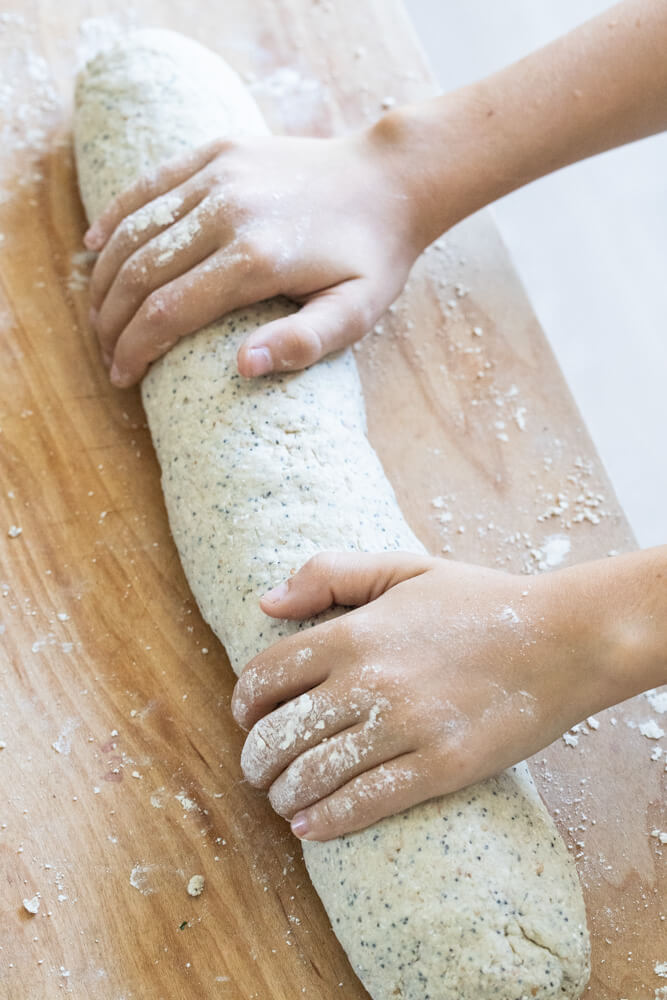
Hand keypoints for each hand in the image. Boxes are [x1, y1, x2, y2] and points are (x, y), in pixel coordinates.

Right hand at [84, 121, 429, 387]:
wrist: (390, 180)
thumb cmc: (373, 257)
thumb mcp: (356, 313)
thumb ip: (303, 344)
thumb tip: (242, 368)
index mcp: (257, 258)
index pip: (169, 311)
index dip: (136, 348)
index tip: (123, 375)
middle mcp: (229, 211)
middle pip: (141, 272)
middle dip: (112, 320)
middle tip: (107, 353)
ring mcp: (219, 175)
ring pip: (136, 227)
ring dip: (105, 275)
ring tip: (98, 313)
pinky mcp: (218, 151)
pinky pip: (150, 183)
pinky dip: (116, 215)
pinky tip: (96, 243)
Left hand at [230, 551, 609, 841]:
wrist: (562, 639)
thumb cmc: (479, 601)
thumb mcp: (403, 568)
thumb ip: (330, 574)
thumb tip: (265, 602)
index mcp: (354, 632)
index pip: (267, 675)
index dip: (244, 703)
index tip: (246, 718)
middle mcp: (370, 681)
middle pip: (280, 733)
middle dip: (256, 760)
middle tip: (259, 770)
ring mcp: (405, 727)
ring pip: (314, 775)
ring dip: (285, 795)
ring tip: (282, 800)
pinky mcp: (441, 766)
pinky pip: (366, 802)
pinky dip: (327, 821)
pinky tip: (310, 827)